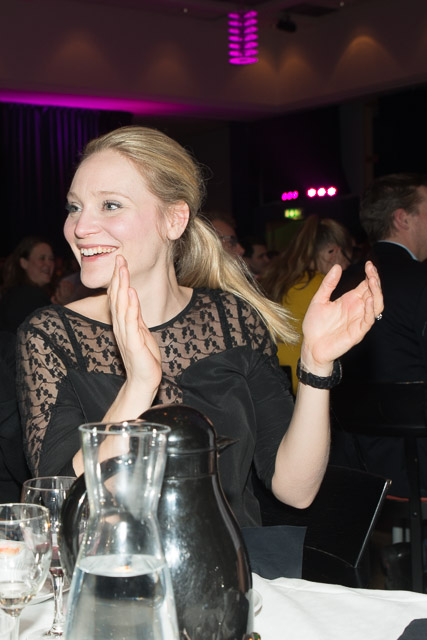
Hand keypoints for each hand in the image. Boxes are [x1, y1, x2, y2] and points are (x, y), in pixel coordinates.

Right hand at [108, 255, 161, 402]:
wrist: (143, 381)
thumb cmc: (143, 357)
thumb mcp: (140, 331)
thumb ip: (135, 315)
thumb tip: (133, 296)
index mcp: (123, 323)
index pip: (118, 297)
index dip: (118, 279)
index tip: (120, 261)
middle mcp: (121, 326)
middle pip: (117, 298)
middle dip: (118, 277)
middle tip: (119, 258)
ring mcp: (126, 334)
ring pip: (122, 306)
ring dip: (122, 287)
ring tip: (123, 271)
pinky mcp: (133, 343)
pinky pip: (132, 321)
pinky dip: (132, 307)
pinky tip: (132, 294)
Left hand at [301, 261, 382, 371]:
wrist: (310, 346)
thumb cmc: (315, 325)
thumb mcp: (319, 300)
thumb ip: (328, 284)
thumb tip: (337, 266)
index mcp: (349, 300)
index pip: (366, 285)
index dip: (370, 274)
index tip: (369, 264)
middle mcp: (357, 309)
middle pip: (373, 293)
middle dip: (375, 281)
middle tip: (371, 269)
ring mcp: (359, 320)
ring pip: (376, 305)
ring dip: (377, 293)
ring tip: (373, 280)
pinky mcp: (358, 332)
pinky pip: (368, 320)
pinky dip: (370, 309)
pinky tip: (367, 299)